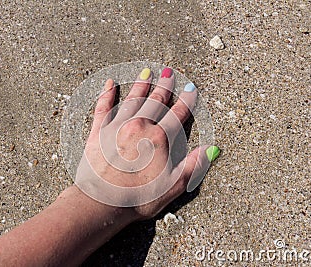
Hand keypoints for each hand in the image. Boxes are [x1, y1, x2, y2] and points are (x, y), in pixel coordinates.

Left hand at [74, 67, 219, 219]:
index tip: (191, 89)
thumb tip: (211, 149)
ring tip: (147, 72)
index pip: (177, 114)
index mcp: (159, 138)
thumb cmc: (137, 198)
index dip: (186, 101)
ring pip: (132, 99)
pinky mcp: (99, 131)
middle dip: (164, 86)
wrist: (101, 202)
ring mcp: (117, 126)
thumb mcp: (172, 187)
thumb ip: (192, 166)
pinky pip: (103, 106)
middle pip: (155, 101)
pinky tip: (110, 84)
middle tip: (169, 72)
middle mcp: (139, 126)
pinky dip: (106, 94)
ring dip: (141, 85)